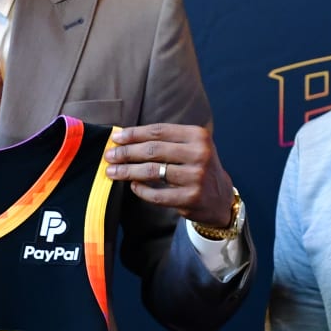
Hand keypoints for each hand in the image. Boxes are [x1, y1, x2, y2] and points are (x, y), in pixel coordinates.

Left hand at [105, 123, 235, 227]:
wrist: (220, 199)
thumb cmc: (198, 168)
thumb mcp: (192, 147)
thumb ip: (166, 141)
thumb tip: (126, 139)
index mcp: (198, 136)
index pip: (159, 131)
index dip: (134, 134)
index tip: (116, 138)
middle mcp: (199, 154)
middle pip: (153, 150)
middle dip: (126, 152)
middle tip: (110, 156)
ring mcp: (196, 177)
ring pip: (152, 171)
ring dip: (127, 171)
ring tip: (112, 171)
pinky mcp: (190, 198)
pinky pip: (156, 195)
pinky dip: (141, 190)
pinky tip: (133, 186)